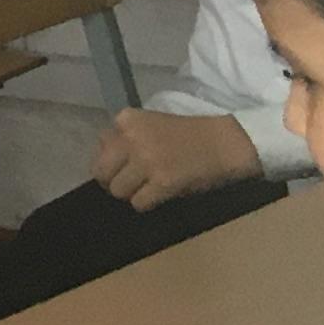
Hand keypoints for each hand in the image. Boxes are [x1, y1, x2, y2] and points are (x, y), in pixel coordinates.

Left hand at [91, 107, 257, 208]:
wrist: (224, 144)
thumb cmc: (187, 136)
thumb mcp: (149, 125)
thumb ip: (123, 137)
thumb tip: (100, 156)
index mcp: (126, 119)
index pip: (99, 147)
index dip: (111, 161)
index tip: (126, 166)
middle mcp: (131, 137)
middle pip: (101, 172)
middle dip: (113, 182)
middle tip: (130, 185)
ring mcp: (146, 160)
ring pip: (118, 191)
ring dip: (131, 194)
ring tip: (148, 189)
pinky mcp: (162, 182)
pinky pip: (139, 203)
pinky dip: (147, 204)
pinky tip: (160, 196)